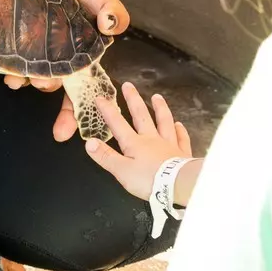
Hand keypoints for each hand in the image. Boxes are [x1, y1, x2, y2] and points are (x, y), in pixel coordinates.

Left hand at [5, 0, 130, 139]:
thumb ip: (114, 11)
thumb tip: (110, 26)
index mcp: (81, 56)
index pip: (82, 92)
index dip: (76, 116)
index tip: (63, 134)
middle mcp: (58, 59)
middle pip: (53, 85)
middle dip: (44, 87)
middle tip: (37, 83)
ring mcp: (35, 52)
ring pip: (29, 76)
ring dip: (22, 80)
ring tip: (13, 77)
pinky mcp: (15, 42)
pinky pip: (10, 63)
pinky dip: (7, 68)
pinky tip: (3, 66)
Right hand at [84, 82, 193, 199]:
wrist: (178, 184)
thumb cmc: (148, 180)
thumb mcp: (121, 171)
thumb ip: (105, 156)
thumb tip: (89, 142)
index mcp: (134, 143)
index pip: (117, 123)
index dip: (107, 110)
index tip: (100, 97)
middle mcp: (151, 139)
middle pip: (141, 115)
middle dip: (133, 100)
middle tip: (128, 85)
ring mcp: (168, 144)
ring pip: (164, 121)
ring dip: (160, 108)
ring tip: (157, 97)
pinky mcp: (182, 153)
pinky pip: (181, 138)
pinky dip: (180, 130)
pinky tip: (179, 124)